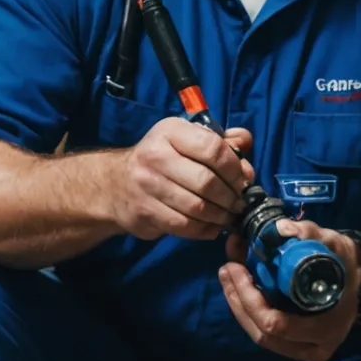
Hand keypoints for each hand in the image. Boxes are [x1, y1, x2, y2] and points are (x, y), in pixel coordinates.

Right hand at [100, 120, 253, 240]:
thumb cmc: (163, 159)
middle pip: (206, 181)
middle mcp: (156, 155)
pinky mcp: (144, 211)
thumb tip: (245, 151)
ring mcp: (147, 185)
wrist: (115, 184)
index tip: (244, 180)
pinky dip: (205, 230)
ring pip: (197, 207)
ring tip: (229, 216)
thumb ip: (222, 142)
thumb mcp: (189, 140)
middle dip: (230, 196)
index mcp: (171, 131)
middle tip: (239, 203)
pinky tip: (212, 227)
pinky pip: (184, 226)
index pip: (212, 148)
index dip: (235, 168)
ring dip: (220, 216)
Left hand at [218, 219, 360, 360]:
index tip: (238, 267)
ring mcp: (302, 350)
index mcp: (326, 328)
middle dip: (238, 300)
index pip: (277, 324)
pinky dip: (247, 309)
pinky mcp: (292, 345)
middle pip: (262, 334)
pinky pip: (263, 331)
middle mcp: (313, 348)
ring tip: (227, 275)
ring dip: (238, 304)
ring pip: (259, 335)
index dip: (251, 298)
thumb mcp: (336, 245)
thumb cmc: (347, 265)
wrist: (360, 282)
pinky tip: (237, 287)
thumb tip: (281, 228)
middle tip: (227, 268)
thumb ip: (312, 236)